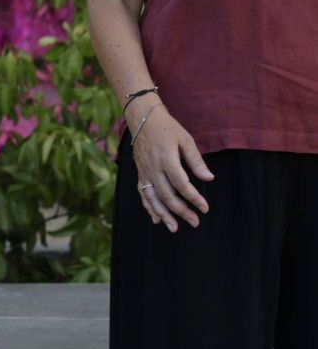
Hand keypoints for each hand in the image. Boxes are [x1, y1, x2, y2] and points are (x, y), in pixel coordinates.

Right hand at [131, 102, 213, 231]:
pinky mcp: (140, 173)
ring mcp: (145, 172)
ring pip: (153, 197)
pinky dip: (148, 207)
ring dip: (164, 214)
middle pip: (167, 194)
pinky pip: (143, 193)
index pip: (181, 184)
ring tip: (174, 228)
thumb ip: (196, 160)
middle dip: (181, 211)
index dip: (193, 198)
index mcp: (166, 158)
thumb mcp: (185, 140)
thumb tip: (209, 178)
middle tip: (195, 222)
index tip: (205, 208)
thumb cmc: (167, 128)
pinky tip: (156, 219)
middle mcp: (153, 168)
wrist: (142, 120)